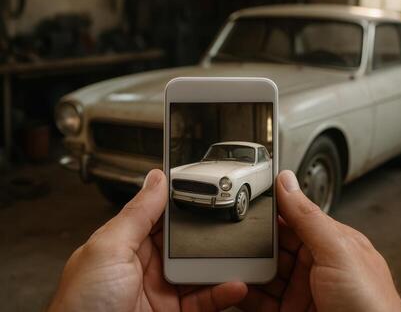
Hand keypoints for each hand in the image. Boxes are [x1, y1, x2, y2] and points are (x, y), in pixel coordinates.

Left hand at [47, 169, 246, 311]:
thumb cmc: (81, 305)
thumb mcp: (108, 249)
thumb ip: (136, 214)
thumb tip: (156, 178)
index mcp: (126, 243)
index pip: (161, 215)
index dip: (184, 201)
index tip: (210, 189)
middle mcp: (146, 265)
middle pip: (186, 242)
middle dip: (209, 233)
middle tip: (231, 222)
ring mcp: (162, 290)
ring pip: (200, 270)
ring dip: (221, 263)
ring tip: (241, 254)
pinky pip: (206, 300)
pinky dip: (224, 292)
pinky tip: (235, 285)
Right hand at [237, 170, 400, 311]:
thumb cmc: (372, 305)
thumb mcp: (338, 251)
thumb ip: (309, 217)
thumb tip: (287, 182)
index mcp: (330, 244)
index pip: (294, 219)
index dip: (271, 211)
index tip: (245, 203)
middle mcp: (315, 267)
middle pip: (275, 247)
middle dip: (254, 241)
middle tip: (230, 233)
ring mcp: (301, 292)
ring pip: (264, 273)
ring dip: (245, 267)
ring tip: (226, 259)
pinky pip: (259, 300)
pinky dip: (244, 292)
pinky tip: (234, 284)